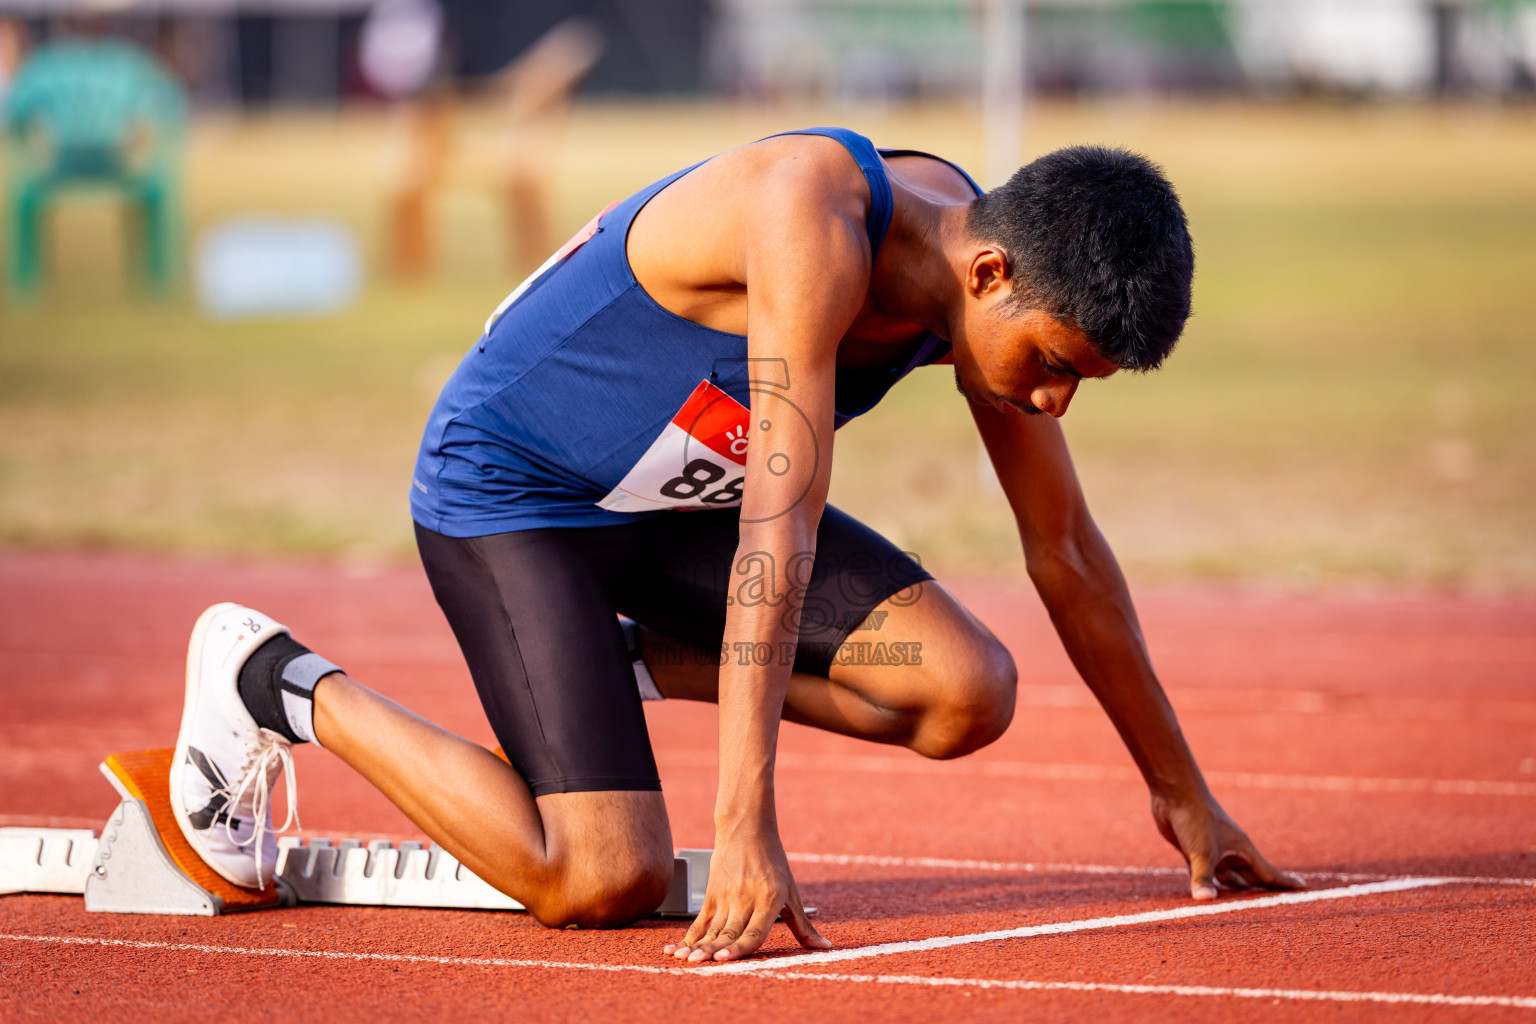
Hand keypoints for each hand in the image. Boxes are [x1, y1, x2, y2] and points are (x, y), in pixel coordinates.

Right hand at [664, 828, 828, 962]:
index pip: (754, 931)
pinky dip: (688, 937)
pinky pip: (699, 921)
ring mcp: (726, 897)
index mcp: (768, 900)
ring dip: (698, 946)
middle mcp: (745, 899)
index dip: (739, 947)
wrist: (746, 829)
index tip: (725, 959)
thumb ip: (804, 926)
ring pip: (711, 928)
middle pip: (729, 932)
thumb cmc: (773, 863)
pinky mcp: (712, 895)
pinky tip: (677, 949)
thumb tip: (826, 949)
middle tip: (700, 964)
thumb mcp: (792, 893)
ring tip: (686, 960)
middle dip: (714, 951)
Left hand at [1151, 792, 1304, 899]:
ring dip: (1234, 891)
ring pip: (1227, 877)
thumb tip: (1205, 900)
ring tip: (1244, 908)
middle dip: (1261, 892)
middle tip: (1276, 909)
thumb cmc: (1196, 818)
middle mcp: (1230, 852)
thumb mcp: (1202, 852)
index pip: (1268, 873)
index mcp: (1242, 850)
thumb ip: (1204, 877)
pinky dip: (1208, 884)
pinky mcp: (1192, 851)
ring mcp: (1212, 851)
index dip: (1285, 883)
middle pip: (1250, 878)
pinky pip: (1204, 873)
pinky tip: (1207, 894)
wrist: (1175, 794)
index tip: (1304, 890)